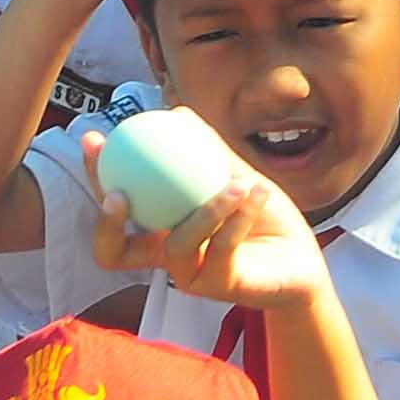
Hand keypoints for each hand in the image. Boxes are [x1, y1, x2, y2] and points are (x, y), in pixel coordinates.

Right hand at [98, 160, 334, 310]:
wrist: (304, 258)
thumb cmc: (265, 218)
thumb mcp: (236, 178)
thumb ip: (208, 152)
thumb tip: (175, 113)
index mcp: (162, 229)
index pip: (115, 207)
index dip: (95, 176)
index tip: (94, 140)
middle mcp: (167, 256)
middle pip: (113, 251)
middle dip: (107, 223)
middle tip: (120, 193)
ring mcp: (190, 276)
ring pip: (177, 245)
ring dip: (207, 210)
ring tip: (238, 184)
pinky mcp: (219, 287)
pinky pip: (222, 249)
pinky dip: (240, 217)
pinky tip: (257, 192)